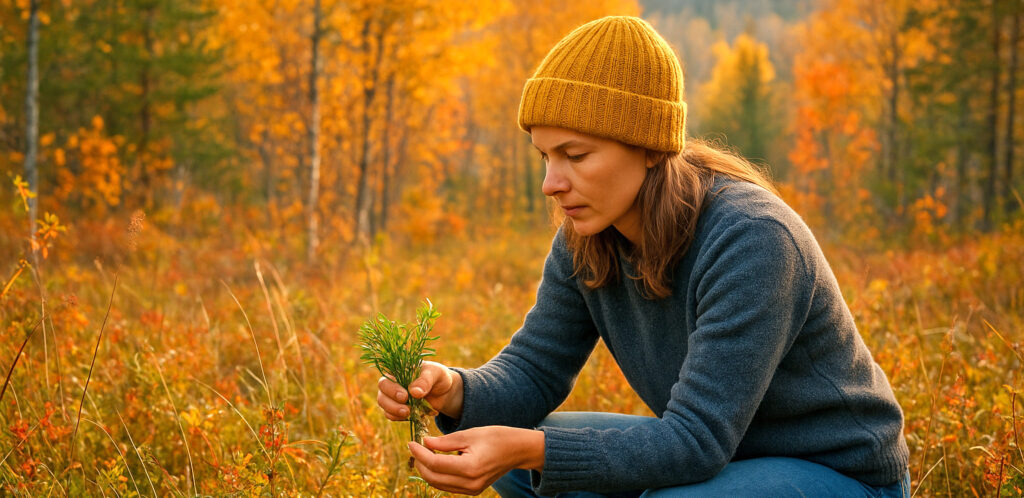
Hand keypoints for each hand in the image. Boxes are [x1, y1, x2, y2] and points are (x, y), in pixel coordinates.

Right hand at [376, 361, 463, 420]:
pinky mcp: (397, 409)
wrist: (445, 392)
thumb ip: (425, 380)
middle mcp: (392, 383)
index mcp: (398, 371)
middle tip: (406, 409)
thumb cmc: (438, 377)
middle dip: (391, 403)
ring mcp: (393, 397)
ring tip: (409, 414)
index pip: (386, 380)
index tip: (405, 396)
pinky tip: (412, 416)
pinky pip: (391, 415)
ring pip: (384, 406)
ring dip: (394, 412)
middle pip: (382, 394)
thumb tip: (414, 392)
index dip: (392, 389)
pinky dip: (399, 417)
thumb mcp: (436, 373)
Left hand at [408, 426, 544, 494]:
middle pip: (433, 478)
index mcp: (470, 467)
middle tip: (415, 447)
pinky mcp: (472, 490)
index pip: (435, 464)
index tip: (411, 442)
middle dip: (420, 463)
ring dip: (427, 470)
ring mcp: (471, 490)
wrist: (517, 450)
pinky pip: (447, 485)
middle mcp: (470, 483)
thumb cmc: (495, 437)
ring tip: (422, 453)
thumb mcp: (469, 434)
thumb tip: (424, 443)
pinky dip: (438, 474)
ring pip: (438, 484)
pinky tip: (435, 461)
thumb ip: (445, 441)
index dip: (419, 454)